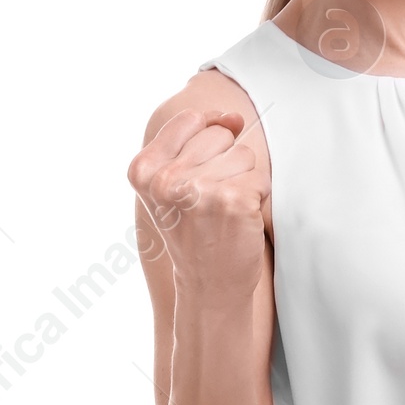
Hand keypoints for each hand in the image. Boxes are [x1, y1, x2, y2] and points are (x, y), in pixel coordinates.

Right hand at [128, 106, 269, 303]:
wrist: (209, 286)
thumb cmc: (195, 232)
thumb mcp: (173, 184)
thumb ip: (196, 141)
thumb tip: (235, 118)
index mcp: (144, 170)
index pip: (191, 120)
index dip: (208, 138)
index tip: (205, 170)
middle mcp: (166, 178)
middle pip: (219, 135)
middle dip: (225, 164)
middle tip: (212, 203)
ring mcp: (199, 190)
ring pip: (243, 154)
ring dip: (243, 181)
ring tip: (225, 212)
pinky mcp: (233, 201)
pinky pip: (260, 178)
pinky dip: (258, 198)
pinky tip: (240, 221)